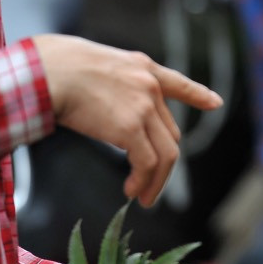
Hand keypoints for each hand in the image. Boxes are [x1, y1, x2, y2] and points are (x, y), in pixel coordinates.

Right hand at [33, 34, 221, 205]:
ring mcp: (143, 106)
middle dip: (163, 163)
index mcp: (141, 67)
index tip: (214, 102)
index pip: (177, 82)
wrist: (48, 71)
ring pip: (166, 153)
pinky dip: (143, 181)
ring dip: (157, 180)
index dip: (197, 94)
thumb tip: (110, 111)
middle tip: (150, 185)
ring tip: (145, 198)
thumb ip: (115, 86)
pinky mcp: (131, 127)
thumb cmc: (57, 69)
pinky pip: (147, 162)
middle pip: (169, 133)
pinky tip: (132, 190)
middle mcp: (149, 85)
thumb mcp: (97, 65)